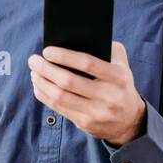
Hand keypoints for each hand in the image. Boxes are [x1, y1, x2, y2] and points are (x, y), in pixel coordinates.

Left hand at [28, 41, 145, 146]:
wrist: (129, 120)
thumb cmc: (119, 85)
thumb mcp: (122, 66)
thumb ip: (108, 49)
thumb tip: (79, 39)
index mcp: (118, 78)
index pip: (87, 64)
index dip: (64, 56)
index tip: (47, 51)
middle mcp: (108, 96)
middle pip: (68, 81)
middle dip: (46, 69)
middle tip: (33, 60)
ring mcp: (96, 112)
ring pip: (60, 97)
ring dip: (42, 82)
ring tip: (34, 72)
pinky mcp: (85, 123)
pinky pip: (58, 108)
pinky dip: (44, 95)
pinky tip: (38, 85)